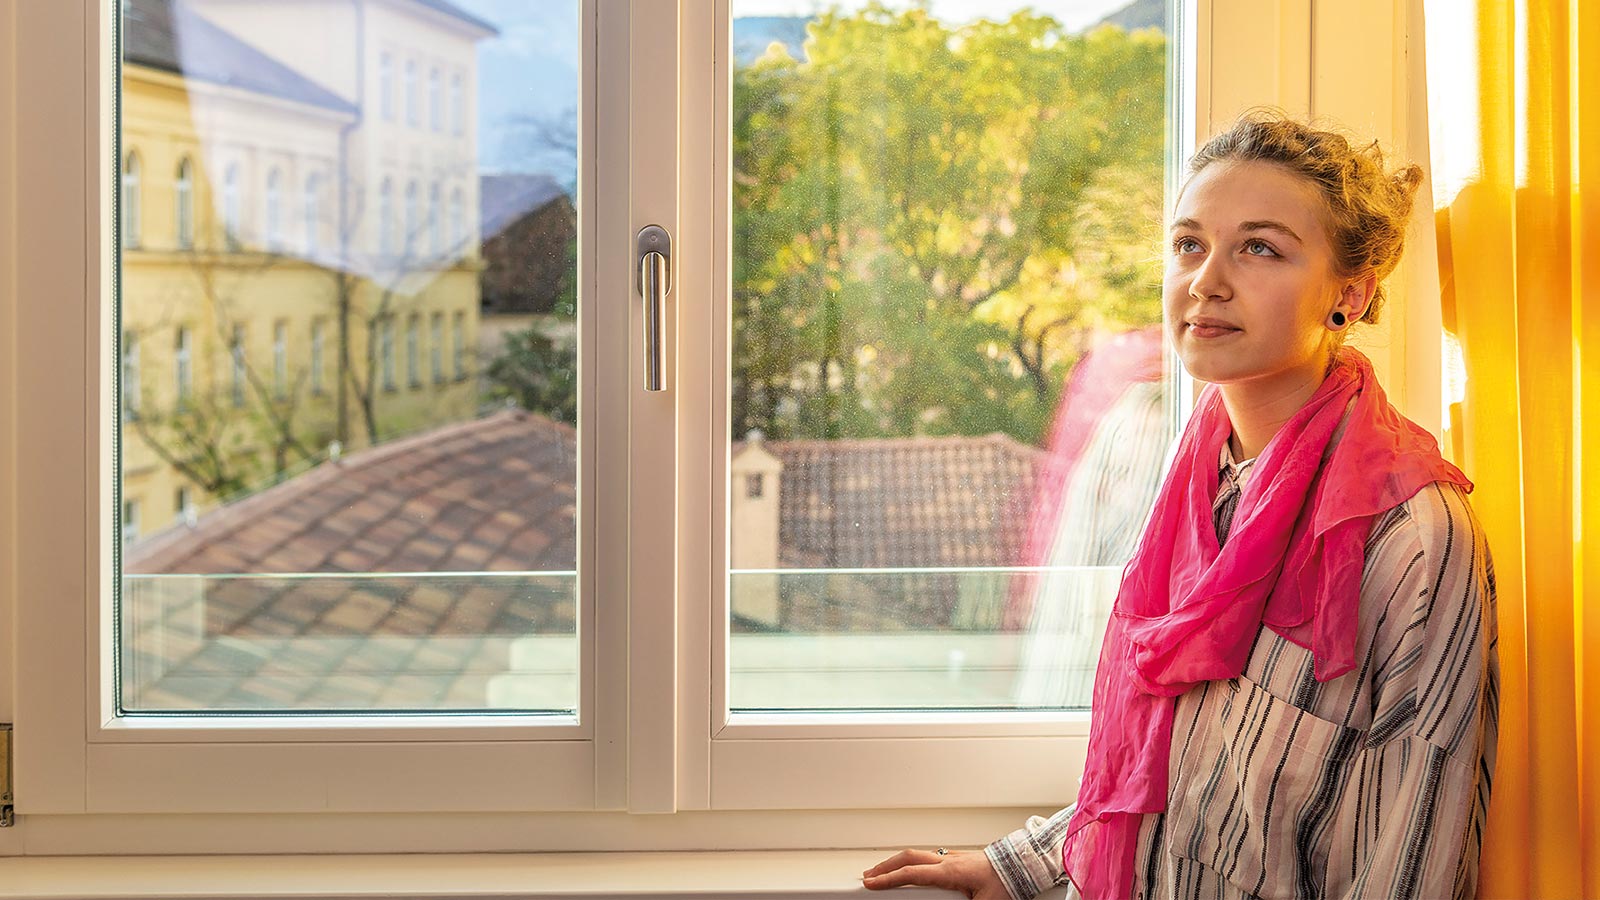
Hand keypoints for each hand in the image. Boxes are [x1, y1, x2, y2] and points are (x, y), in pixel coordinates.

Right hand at [862, 848, 1010, 898]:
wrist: (1025, 864)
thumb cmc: (1009, 882)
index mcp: (950, 871)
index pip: (911, 874)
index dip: (888, 879)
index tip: (870, 883)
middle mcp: (949, 860)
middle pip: (908, 857)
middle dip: (885, 866)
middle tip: (869, 876)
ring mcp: (953, 857)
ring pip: (918, 856)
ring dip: (898, 863)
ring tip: (886, 873)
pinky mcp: (959, 859)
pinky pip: (930, 858)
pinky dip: (914, 863)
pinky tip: (915, 871)